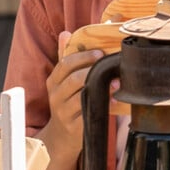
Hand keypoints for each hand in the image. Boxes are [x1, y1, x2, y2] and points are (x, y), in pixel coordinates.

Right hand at [36, 31, 104, 169]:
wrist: (61, 137)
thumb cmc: (67, 103)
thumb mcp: (62, 82)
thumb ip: (66, 58)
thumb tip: (66, 33)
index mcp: (53, 81)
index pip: (65, 65)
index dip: (82, 57)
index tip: (99, 52)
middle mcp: (56, 96)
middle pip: (73, 79)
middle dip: (92, 70)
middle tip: (110, 64)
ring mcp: (64, 112)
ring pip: (81, 97)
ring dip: (101, 88)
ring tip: (117, 82)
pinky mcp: (75, 127)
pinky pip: (89, 114)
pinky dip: (103, 107)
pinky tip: (115, 102)